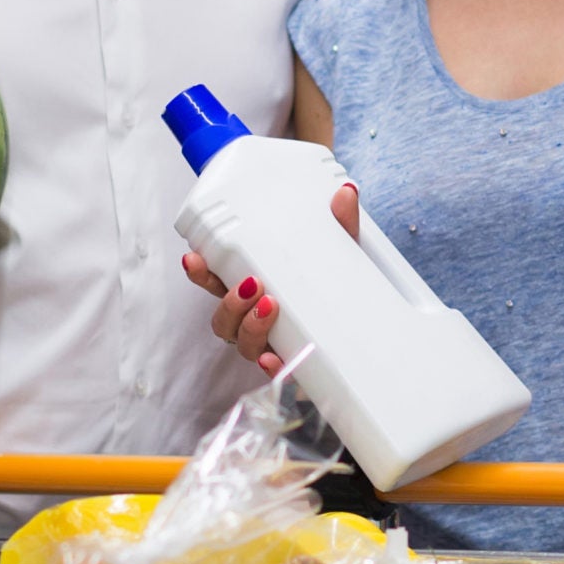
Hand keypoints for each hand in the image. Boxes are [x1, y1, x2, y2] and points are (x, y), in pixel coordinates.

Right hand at [182, 182, 358, 374]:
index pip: (216, 282)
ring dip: (248, 327)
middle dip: (228, 303)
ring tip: (271, 307)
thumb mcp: (341, 249)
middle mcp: (254, 318)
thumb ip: (341, 223)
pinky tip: (273, 358)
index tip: (194, 258)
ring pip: (240, 343)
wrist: (370, 321)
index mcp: (254, 287)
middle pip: (222, 319)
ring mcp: (270, 342)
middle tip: (253, 284)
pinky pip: (273, 370)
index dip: (200, 273)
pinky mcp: (292, 362)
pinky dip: (270, 364)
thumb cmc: (340, 280)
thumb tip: (346, 192)